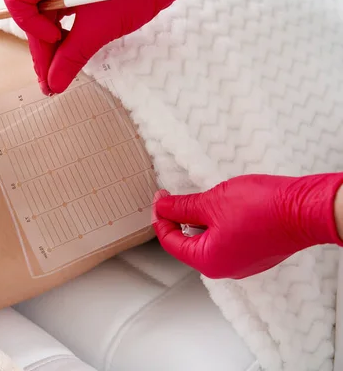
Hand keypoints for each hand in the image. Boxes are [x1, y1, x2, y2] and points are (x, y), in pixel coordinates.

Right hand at [4, 0, 216, 94]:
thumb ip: (72, 55)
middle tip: (50, 83)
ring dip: (54, 47)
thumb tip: (54, 82)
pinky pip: (63, 13)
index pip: (19, 0)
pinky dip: (67, 35)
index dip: (32, 26)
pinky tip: (70, 54)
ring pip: (47, 17)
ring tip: (59, 75)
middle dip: (43, 49)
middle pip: (32, 14)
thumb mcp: (101, 26)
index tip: (56, 39)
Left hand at [152, 173, 342, 278]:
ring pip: (208, 241)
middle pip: (188, 243)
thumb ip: (182, 207)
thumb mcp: (211, 202)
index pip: (170, 242)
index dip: (161, 218)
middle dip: (178, 219)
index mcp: (208, 261)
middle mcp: (223, 268)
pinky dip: (217, 224)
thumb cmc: (263, 208)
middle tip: (174, 197)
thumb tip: (163, 207)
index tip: (160, 199)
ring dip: (198, 220)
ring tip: (200, 199)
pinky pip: (226, 241)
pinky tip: (220, 207)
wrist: (305, 209)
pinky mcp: (254, 254)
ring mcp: (241, 263)